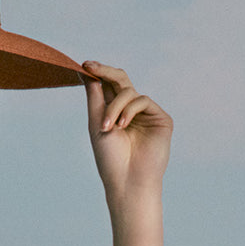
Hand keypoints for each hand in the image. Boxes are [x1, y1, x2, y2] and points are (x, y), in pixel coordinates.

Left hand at [82, 61, 172, 203]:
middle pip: (120, 80)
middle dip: (105, 72)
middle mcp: (131, 111)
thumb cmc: (110, 158)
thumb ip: (94, 97)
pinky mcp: (161, 118)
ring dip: (114, 106)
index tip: (84, 64)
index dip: (98, 73)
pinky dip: (129, 110)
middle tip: (90, 67)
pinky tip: (122, 126)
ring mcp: (147, 114)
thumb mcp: (97, 123)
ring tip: (108, 127)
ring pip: (128, 91)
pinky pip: (142, 100)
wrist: (127, 181)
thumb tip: (86, 71)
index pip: (107, 86)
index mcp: (115, 113)